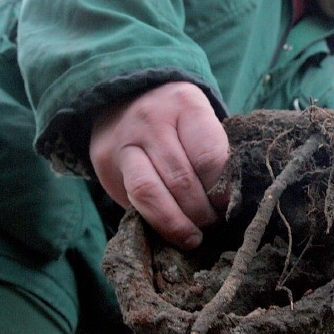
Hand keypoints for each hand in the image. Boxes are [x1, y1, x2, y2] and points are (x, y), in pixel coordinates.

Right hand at [90, 82, 228, 249]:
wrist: (128, 96)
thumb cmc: (178, 116)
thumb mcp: (201, 119)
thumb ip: (214, 152)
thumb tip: (229, 203)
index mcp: (186, 105)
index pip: (208, 158)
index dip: (222, 191)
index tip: (230, 206)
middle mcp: (151, 120)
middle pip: (181, 180)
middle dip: (201, 212)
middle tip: (214, 224)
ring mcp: (124, 141)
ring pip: (149, 193)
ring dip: (175, 223)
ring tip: (192, 237)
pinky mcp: (103, 162)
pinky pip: (130, 199)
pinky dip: (152, 219)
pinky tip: (167, 227)